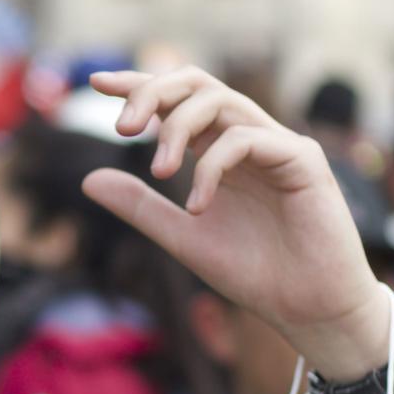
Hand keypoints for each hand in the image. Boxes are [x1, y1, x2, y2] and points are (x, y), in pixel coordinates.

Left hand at [80, 67, 384, 377]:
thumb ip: (139, 206)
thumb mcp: (181, 236)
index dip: (140, 85)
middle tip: (122, 126)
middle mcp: (248, 138)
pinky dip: (212, 167)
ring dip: (178, 128)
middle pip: (198, 85)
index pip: (178, 101)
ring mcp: (278, 145)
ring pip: (221, 101)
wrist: (306, 309)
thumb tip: (86, 180)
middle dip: (154, 92)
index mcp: (220, 151)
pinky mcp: (303, 160)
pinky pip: (247, 139)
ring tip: (160, 173)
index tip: (98, 84)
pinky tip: (198, 207)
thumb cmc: (254, 272)